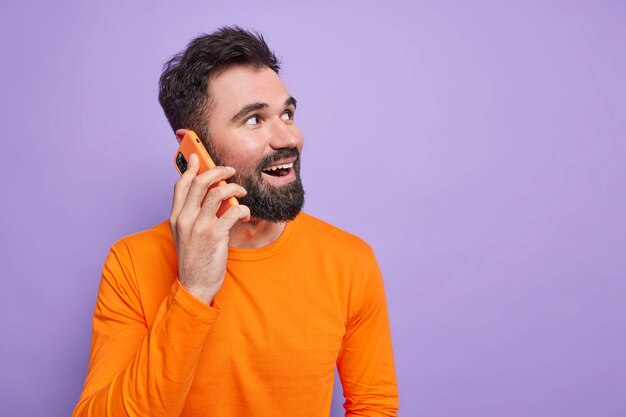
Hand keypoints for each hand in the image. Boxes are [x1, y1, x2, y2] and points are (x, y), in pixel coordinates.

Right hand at [169, 153, 249, 303]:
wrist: (195, 285)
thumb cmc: (194, 259)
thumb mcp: (186, 235)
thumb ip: (192, 215)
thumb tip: (210, 195)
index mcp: (176, 217)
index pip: (181, 185)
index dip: (190, 168)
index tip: (198, 157)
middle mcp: (185, 219)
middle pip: (200, 183)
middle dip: (217, 171)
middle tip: (230, 170)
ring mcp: (199, 226)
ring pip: (217, 193)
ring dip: (234, 187)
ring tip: (241, 190)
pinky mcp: (215, 235)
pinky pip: (233, 211)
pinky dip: (242, 208)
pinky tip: (244, 212)